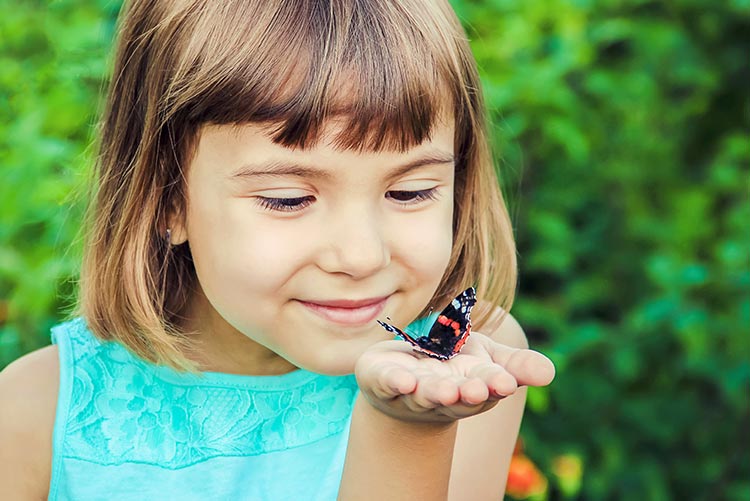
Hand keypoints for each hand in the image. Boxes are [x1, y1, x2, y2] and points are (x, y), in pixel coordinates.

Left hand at [354, 332, 554, 423]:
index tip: (505, 382)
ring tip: (443, 391)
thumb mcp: (488, 359)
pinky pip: (387, 383)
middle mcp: (442, 395)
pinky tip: (403, 380)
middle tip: (476, 389)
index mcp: (471, 388)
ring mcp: (411, 391)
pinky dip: (394, 382)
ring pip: (423, 395)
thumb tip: (550, 372)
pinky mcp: (381, 380)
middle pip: (455, 398)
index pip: (487, 388)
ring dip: (433, 394)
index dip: (494, 384)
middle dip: (466, 394)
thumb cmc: (452, 367)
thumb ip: (516, 365)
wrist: (404, 377)